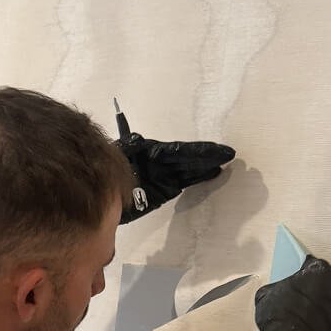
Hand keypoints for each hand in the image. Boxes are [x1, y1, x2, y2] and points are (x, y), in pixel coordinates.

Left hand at [114, 101, 235, 222]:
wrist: (102, 192)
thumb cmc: (109, 168)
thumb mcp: (117, 154)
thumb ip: (129, 146)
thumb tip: (137, 138)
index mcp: (153, 151)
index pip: (181, 150)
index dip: (200, 150)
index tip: (217, 149)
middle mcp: (162, 163)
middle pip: (188, 159)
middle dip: (207, 157)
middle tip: (228, 155)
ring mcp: (164, 177)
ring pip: (189, 170)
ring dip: (205, 168)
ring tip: (222, 165)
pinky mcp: (164, 191)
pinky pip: (184, 182)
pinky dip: (197, 179)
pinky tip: (212, 174)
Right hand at [253, 254, 330, 330]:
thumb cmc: (282, 318)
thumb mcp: (267, 293)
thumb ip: (279, 286)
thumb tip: (278, 291)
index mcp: (319, 270)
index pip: (310, 264)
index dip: (300, 272)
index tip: (295, 276)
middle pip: (324, 281)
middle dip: (312, 287)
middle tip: (297, 295)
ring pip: (330, 300)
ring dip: (319, 303)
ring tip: (302, 311)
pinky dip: (323, 319)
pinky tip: (309, 324)